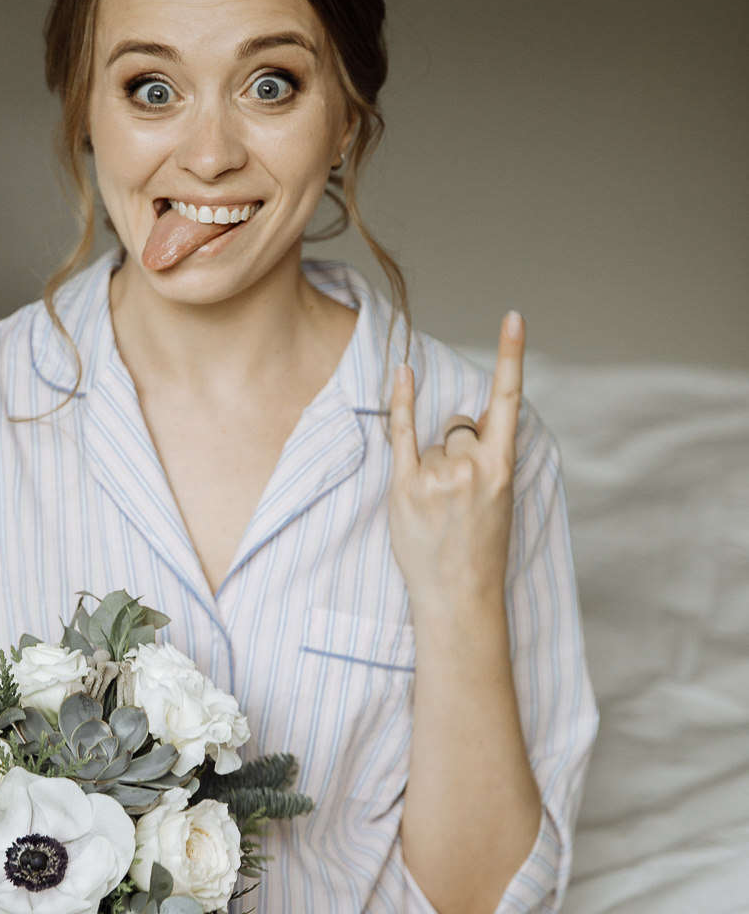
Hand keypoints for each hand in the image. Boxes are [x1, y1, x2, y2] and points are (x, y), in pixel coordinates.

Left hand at [388, 312, 524, 618]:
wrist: (459, 597)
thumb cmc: (480, 551)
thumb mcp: (501, 502)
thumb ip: (487, 460)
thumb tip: (460, 426)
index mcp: (503, 468)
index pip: (508, 401)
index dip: (511, 355)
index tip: (514, 316)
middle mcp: (471, 465)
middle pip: (459, 425)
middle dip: (457, 448)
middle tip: (458, 496)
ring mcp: (437, 475)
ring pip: (433, 442)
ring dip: (433, 465)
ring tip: (440, 508)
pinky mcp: (406, 486)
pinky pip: (401, 431)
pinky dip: (401, 400)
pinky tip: (402, 371)